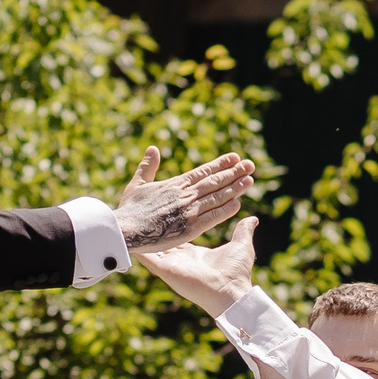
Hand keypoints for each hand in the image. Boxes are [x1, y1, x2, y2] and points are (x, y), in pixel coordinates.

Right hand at [114, 147, 256, 254]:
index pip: (203, 172)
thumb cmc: (129, 209)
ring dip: (235, 188)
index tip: (235, 158)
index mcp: (175, 184)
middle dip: (234, 173)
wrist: (126, 230)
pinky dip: (225, 210)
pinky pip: (212, 217)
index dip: (220, 165)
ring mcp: (189, 211)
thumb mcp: (137, 184)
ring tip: (250, 180)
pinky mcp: (190, 228)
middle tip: (251, 165)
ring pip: (217, 197)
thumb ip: (147, 166)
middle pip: (214, 182)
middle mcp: (185, 195)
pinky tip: (238, 203)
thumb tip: (153, 148)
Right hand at [138, 214, 260, 317]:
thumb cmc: (236, 271)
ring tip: (126, 221)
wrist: (231, 291)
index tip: (162, 210)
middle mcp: (179, 259)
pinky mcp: (165, 269)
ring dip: (141, 235)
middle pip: (161, 240)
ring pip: (151, 247)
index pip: (177, 235)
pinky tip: (125, 235)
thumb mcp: (240, 245)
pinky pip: (147, 257)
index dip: (170, 223)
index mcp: (193, 254)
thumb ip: (242, 230)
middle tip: (140, 211)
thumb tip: (252, 219)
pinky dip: (137, 247)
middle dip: (153, 227)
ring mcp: (170, 265)